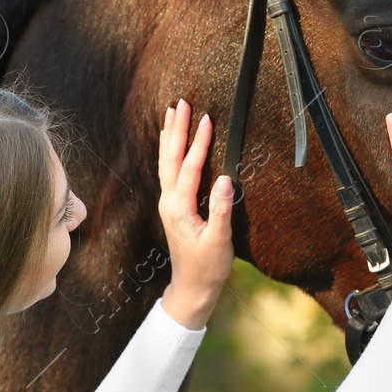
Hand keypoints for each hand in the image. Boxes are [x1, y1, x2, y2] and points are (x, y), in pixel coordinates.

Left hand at [158, 98, 233, 328]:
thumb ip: (221, 210)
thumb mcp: (219, 242)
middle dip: (176, 129)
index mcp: (179, 209)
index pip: (189, 168)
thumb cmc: (207, 268)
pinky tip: (169, 141)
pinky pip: (167, 171)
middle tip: (181, 103)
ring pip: (165, 162)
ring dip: (169, 136)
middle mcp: (168, 202)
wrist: (191, 288)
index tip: (206, 119)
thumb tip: (226, 179)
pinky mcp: (172, 206)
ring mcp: (167, 203)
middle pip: (170, 158)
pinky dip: (168, 151)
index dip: (199, 143)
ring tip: (172, 112)